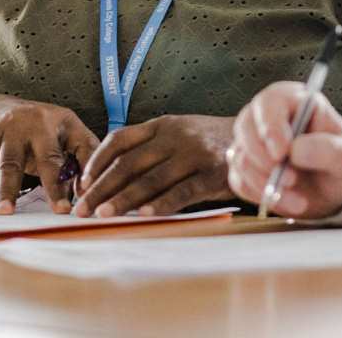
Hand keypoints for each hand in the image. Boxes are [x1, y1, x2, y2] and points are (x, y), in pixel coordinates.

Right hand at [0, 95, 98, 214]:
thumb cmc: (30, 131)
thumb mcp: (54, 140)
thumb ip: (69, 165)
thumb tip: (83, 198)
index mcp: (65, 122)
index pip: (85, 144)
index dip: (89, 168)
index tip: (89, 193)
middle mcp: (41, 122)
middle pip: (49, 157)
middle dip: (55, 186)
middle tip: (61, 210)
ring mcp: (13, 128)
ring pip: (12, 163)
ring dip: (9, 190)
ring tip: (8, 211)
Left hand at [74, 114, 234, 217]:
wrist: (260, 139)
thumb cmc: (211, 142)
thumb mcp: (181, 133)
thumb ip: (152, 148)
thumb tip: (111, 178)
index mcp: (163, 125)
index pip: (120, 140)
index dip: (97, 161)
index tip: (81, 183)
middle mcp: (175, 136)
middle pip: (129, 163)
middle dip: (101, 187)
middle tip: (81, 208)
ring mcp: (194, 154)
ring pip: (150, 179)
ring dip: (123, 199)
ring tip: (103, 216)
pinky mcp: (212, 174)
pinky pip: (181, 192)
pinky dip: (160, 204)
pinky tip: (143, 216)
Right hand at [225, 82, 341, 218]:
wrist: (341, 192)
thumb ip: (330, 150)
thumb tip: (296, 150)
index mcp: (296, 100)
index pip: (271, 101)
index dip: (271, 125)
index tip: (281, 153)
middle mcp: (269, 117)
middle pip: (245, 125)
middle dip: (263, 158)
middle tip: (291, 180)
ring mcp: (255, 143)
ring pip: (240, 157)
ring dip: (265, 183)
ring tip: (300, 200)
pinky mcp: (247, 169)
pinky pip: (238, 181)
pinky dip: (260, 196)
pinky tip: (288, 202)